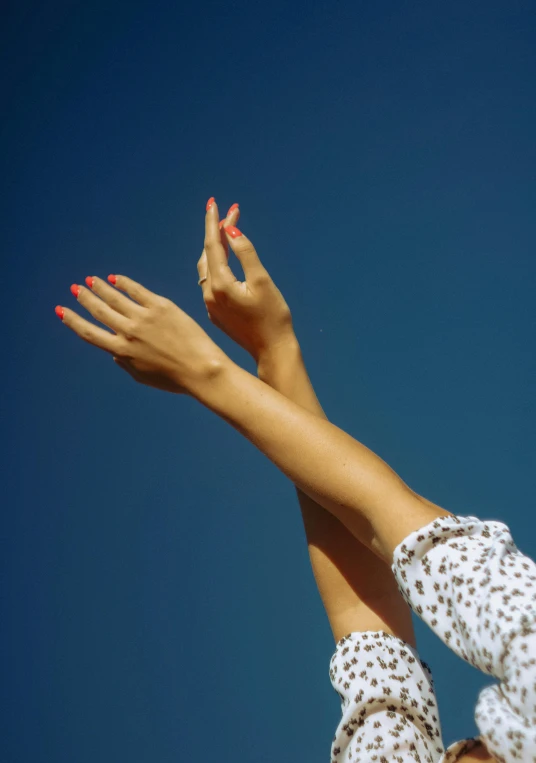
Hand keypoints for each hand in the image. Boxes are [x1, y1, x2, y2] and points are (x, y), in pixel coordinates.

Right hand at [55, 274, 227, 393]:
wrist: (202, 369)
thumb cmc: (175, 378)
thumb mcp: (143, 376)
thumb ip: (124, 363)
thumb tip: (113, 351)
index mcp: (122, 351)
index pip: (89, 333)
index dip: (73, 320)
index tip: (61, 310)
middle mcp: (129, 332)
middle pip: (99, 310)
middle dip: (84, 298)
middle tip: (76, 288)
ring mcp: (144, 317)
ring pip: (114, 297)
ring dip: (99, 287)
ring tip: (91, 280)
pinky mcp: (161, 306)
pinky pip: (136, 290)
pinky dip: (123, 283)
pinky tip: (116, 278)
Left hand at [198, 200, 294, 362]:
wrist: (272, 350)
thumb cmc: (273, 317)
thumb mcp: (262, 281)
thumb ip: (245, 253)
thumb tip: (230, 230)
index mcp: (220, 285)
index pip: (212, 245)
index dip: (214, 222)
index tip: (213, 202)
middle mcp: (209, 295)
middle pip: (208, 254)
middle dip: (217, 232)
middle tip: (228, 212)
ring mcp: (210, 305)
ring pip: (207, 268)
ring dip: (215, 248)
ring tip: (225, 230)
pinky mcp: (215, 313)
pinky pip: (210, 282)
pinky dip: (217, 265)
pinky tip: (224, 259)